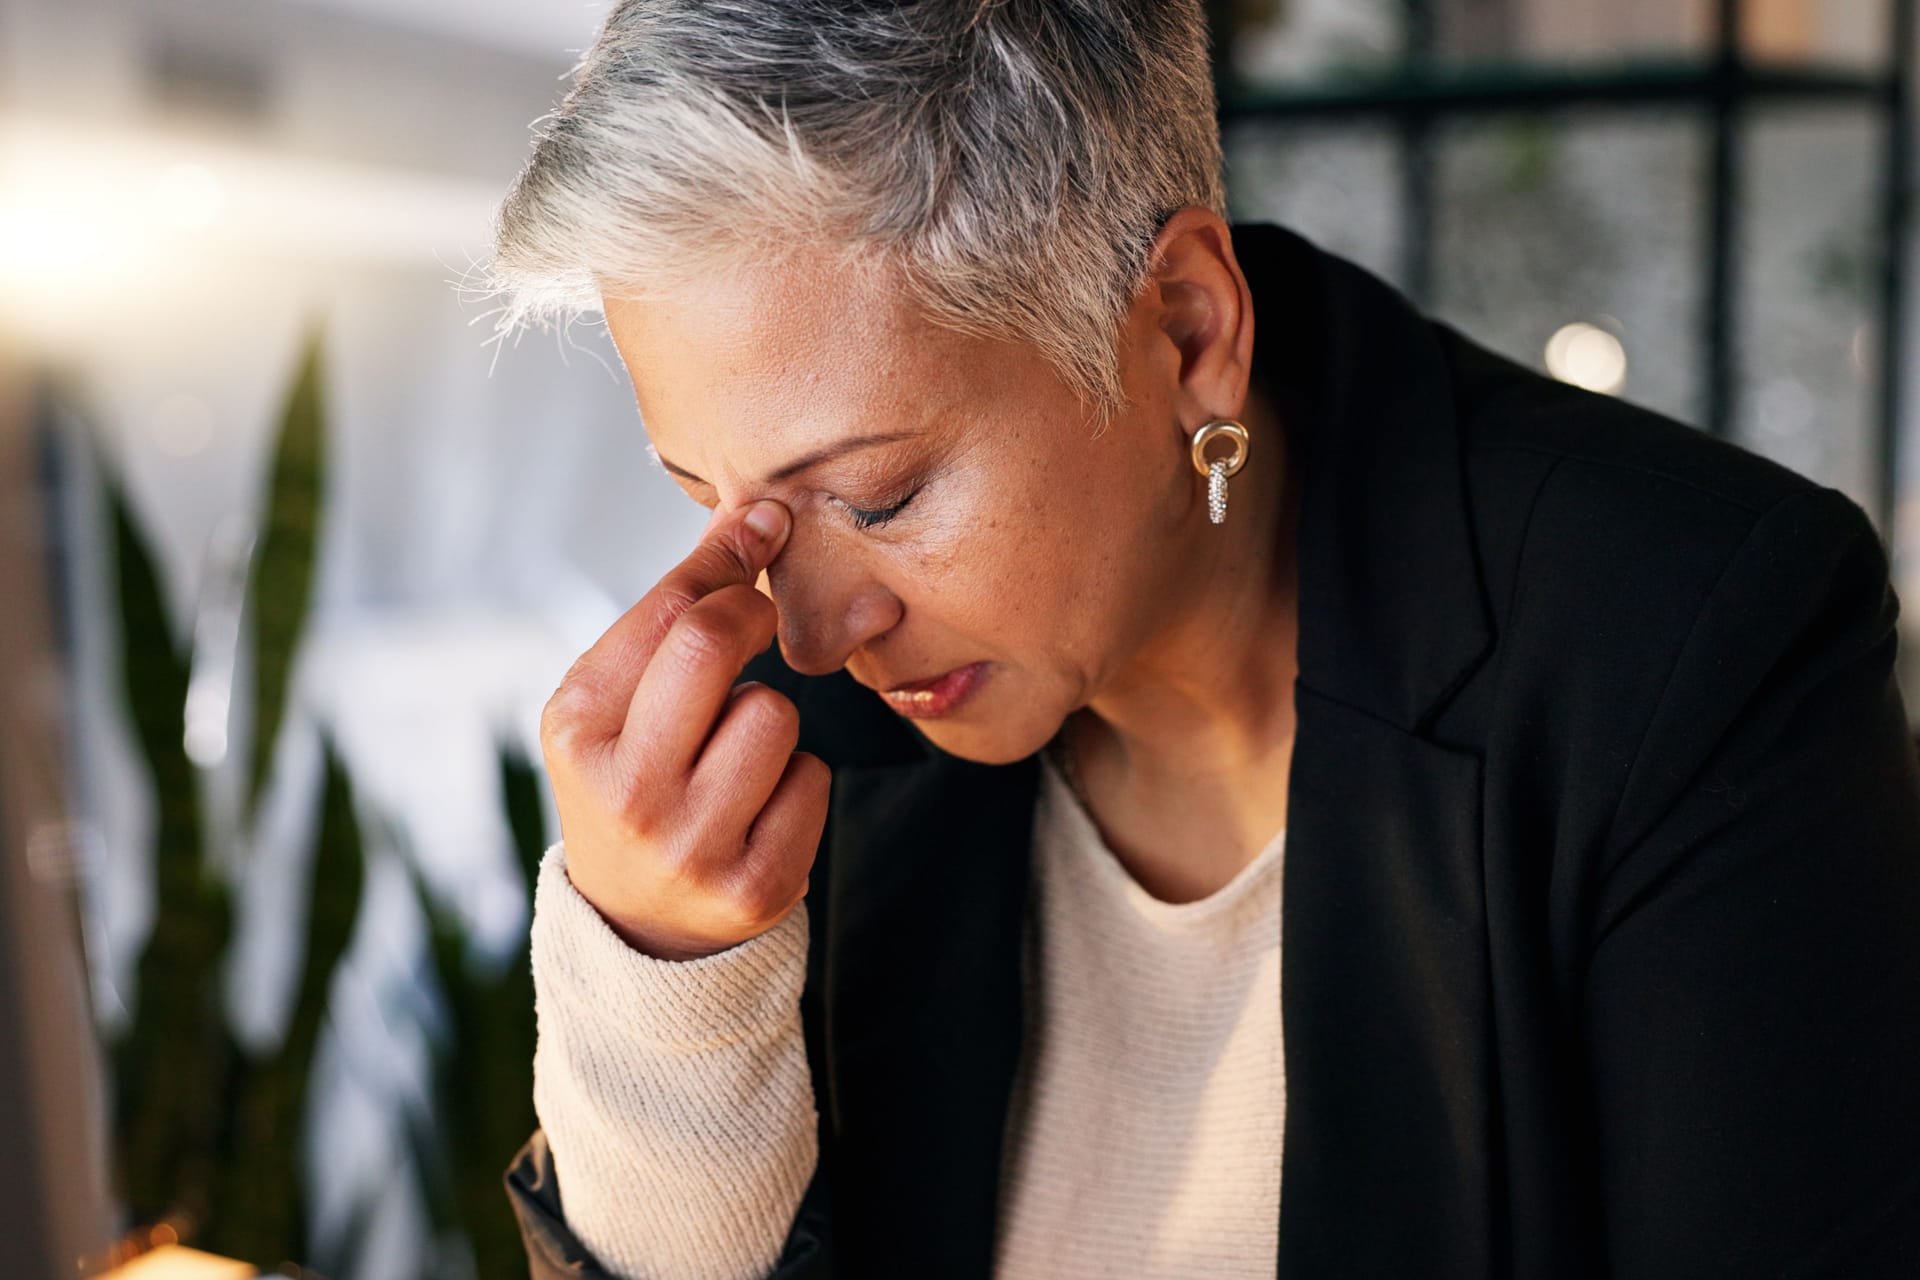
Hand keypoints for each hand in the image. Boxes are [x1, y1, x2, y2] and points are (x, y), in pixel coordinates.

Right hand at [540, 499, 828, 959]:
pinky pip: (813, 780)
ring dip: (770, 719)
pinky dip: (797, 781)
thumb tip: (758, 514)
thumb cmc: (634, 777)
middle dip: (752, 614)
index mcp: (577, 727)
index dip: (727, 556)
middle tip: (755, 622)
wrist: (639, 920)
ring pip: (777, 714)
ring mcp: (691, 843)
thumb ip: (676, 610)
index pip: (666, 610)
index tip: (764, 522)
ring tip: (733, 754)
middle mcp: (627, 789)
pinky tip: (758, 807)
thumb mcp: (618, 698)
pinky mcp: (754, 886)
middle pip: (716, 643)